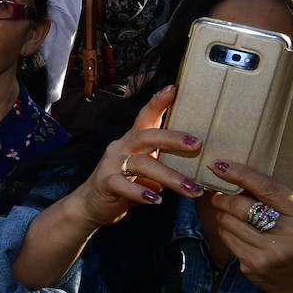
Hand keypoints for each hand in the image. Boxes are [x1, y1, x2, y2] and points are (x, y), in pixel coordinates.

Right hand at [69, 86, 203, 229]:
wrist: (93, 203)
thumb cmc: (127, 183)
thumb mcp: (147, 168)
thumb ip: (165, 162)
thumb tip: (199, 162)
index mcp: (133, 140)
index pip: (146, 117)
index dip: (158, 102)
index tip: (174, 88)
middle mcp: (122, 146)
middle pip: (146, 136)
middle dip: (173, 139)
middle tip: (197, 144)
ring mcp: (111, 163)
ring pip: (142, 163)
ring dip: (170, 176)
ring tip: (192, 189)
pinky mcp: (105, 182)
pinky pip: (124, 184)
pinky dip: (141, 192)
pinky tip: (156, 200)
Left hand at [208, 161, 292, 292]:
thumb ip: (278, 201)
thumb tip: (238, 180)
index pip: (267, 189)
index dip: (240, 174)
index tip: (220, 165)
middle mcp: (288, 236)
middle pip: (241, 207)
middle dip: (224, 198)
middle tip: (219, 196)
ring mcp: (269, 254)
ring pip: (228, 223)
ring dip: (222, 215)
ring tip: (228, 214)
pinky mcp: (253, 266)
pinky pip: (227, 240)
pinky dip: (225, 231)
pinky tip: (234, 232)